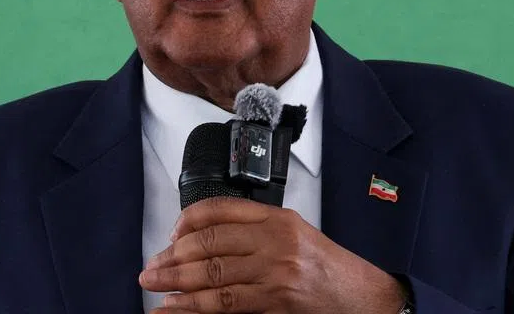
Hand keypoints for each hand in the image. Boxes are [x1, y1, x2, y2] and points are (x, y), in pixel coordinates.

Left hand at [139, 197, 406, 313]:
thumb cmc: (328, 268)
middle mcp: (276, 241)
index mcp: (279, 219)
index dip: (188, 221)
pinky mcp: (275, 301)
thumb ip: (257, 232)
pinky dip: (192, 307)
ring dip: (175, 281)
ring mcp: (275, 272)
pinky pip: (224, 303)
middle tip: (152, 266)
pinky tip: (173, 307)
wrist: (361, 296)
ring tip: (153, 284)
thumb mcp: (296, 235)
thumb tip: (206, 240)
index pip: (222, 209)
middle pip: (210, 242)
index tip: (171, 234)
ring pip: (212, 274)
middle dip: (173, 255)